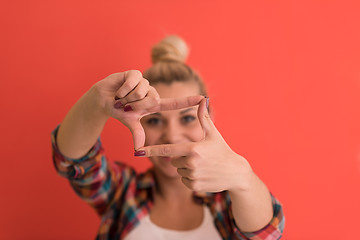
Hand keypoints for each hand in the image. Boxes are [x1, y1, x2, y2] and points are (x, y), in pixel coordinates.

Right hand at [95, 70, 203, 149]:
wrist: (103, 100)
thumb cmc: (119, 111)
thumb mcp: (130, 123)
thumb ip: (137, 133)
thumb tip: (139, 150)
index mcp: (154, 104)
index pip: (174, 103)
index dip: (189, 101)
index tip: (203, 99)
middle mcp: (151, 92)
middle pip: (153, 99)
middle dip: (136, 105)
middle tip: (126, 105)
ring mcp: (144, 82)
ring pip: (142, 92)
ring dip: (128, 98)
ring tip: (122, 97)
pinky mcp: (134, 73)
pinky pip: (133, 82)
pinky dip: (123, 89)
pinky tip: (119, 90)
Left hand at [136, 98, 253, 192]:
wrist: (235, 173)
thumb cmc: (223, 150)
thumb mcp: (213, 134)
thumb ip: (203, 118)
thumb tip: (202, 99)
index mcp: (192, 149)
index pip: (166, 149)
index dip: (151, 150)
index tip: (138, 151)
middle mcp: (190, 163)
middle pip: (173, 160)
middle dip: (181, 158)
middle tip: (198, 157)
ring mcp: (192, 176)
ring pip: (179, 170)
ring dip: (186, 168)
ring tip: (203, 166)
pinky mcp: (195, 186)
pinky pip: (184, 181)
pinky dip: (191, 178)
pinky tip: (203, 174)